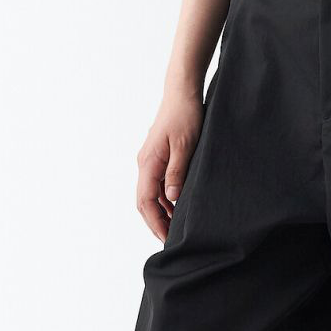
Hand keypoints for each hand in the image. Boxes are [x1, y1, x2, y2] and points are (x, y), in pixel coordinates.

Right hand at [136, 90, 203, 241]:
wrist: (182, 91)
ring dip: (161, 210)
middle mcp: (145, 162)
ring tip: (176, 225)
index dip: (155, 222)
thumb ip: (177, 172)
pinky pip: (157, 181)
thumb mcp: (186, 144)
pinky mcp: (158, 154)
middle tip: (171, 239)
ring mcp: (150, 158)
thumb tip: (170, 198)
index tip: (166, 238)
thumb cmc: (185, 115)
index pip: (145, 201)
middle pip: (145, 200)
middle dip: (156, 221)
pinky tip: (177, 202)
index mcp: (148, 162)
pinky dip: (165, 196)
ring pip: (151, 192)